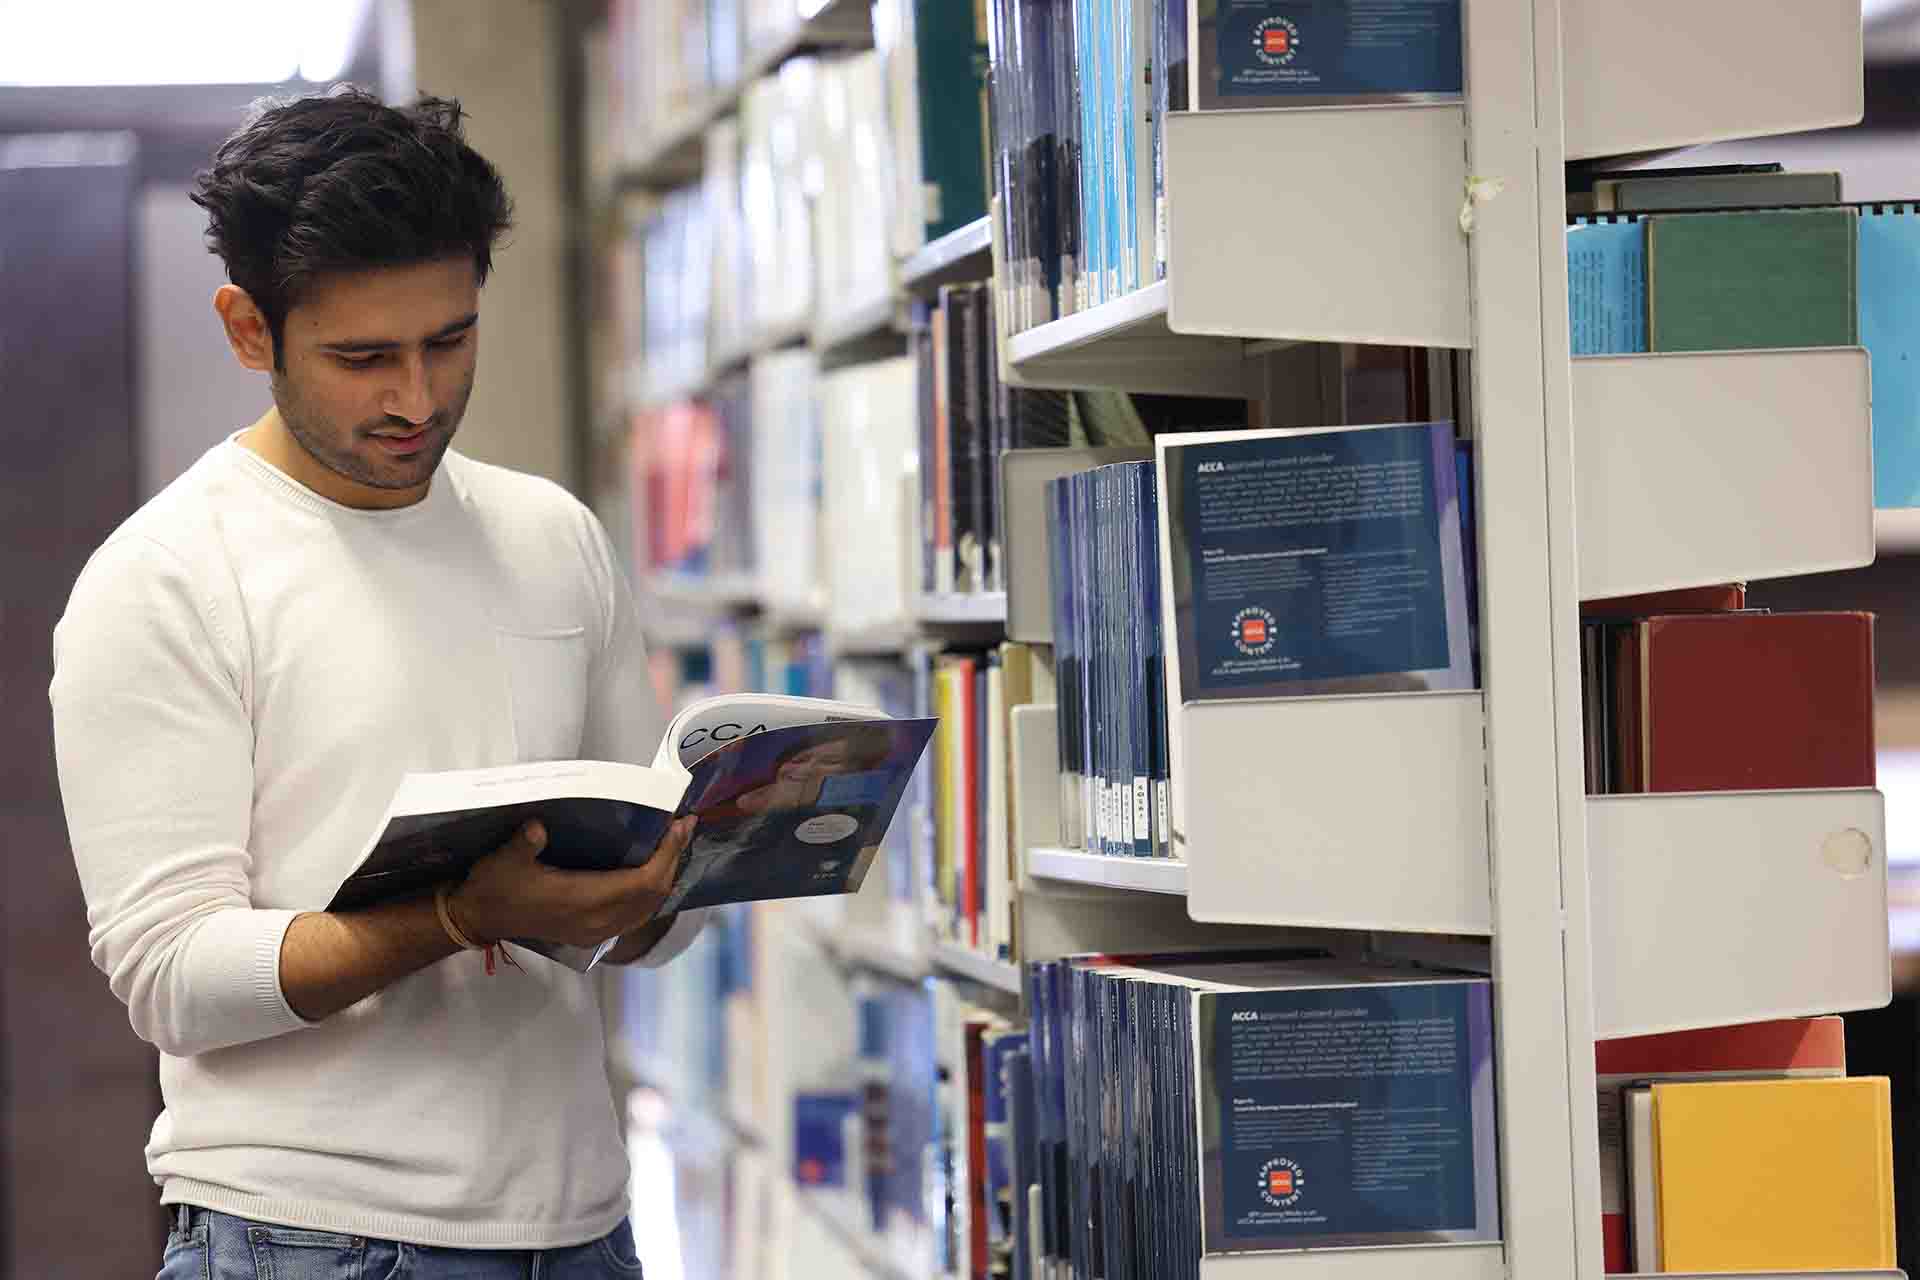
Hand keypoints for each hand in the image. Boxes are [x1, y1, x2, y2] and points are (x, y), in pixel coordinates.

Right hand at [446, 816, 695, 949]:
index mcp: (582, 902)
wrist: (479, 918)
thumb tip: (538, 827)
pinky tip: (651, 872)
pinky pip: (635, 916)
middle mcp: (596, 921)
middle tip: (683, 827)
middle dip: (673, 859)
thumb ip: (523, 844)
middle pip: (654, 894)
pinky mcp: (591, 934)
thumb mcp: (503, 860)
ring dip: (665, 877)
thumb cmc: (494, 886)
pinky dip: (650, 894)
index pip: (643, 881)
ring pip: (647, 908)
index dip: (667, 854)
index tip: (679, 826)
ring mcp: (595, 932)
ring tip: (673, 845)